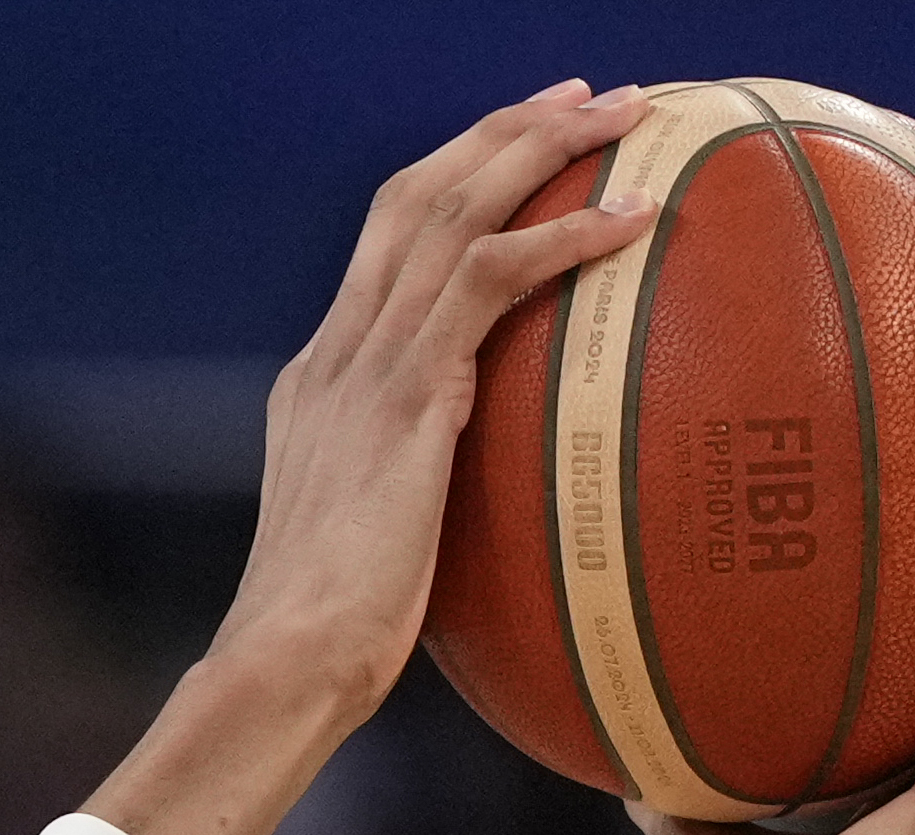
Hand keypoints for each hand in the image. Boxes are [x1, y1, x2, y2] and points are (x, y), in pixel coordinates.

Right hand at [215, 85, 655, 716]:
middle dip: (500, 131)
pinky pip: (489, 280)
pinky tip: (628, 217)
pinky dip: (563, 236)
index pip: (384, 244)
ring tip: (619, 117)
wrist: (286, 660)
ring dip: (539, 148)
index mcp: (319, 381)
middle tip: (584, 95)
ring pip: (449, 211)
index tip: (523, 144)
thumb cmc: (332, 640)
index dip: (454, 177)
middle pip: (412, 196)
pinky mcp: (406, 395)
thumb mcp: (372, 547)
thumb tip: (477, 521)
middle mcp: (333, 355)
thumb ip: (412, 499)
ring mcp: (363, 368)